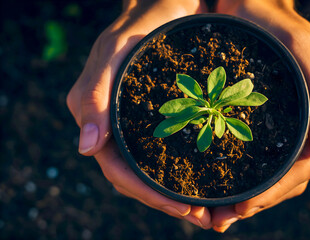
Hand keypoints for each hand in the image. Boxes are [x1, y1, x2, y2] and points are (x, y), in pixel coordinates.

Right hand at [66, 0, 211, 228]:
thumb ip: (95, 93)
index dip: (147, 193)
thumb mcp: (116, 50)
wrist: (171, 4)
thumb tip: (85, 148)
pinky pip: (172, 152)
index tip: (181, 207)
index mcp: (102, 117)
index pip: (119, 169)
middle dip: (168, 201)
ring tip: (210, 211)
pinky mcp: (164, 118)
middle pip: (139, 178)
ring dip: (180, 194)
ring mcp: (142, 125)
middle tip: (204, 218)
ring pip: (156, 171)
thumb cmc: (143, 22)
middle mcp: (120, 127)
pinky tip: (210, 182)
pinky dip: (188, 172)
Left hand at [211, 0, 309, 231]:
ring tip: (217, 215)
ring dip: (248, 198)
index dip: (275, 192)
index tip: (244, 207)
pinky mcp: (260, 121)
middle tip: (222, 220)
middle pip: (286, 178)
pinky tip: (217, 188)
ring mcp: (282, 126)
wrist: (248, 6)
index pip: (303, 167)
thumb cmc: (274, 22)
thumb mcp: (301, 47)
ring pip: (270, 174)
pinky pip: (255, 157)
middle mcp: (303, 125)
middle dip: (258, 203)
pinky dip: (239, 177)